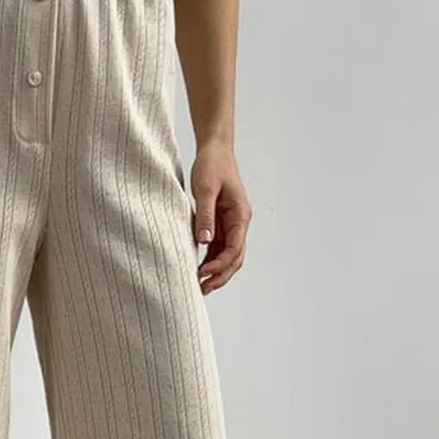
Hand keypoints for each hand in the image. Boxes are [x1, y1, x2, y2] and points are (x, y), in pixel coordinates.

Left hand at [190, 142, 251, 294]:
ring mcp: (230, 224)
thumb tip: (204, 240)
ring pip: (227, 255)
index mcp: (240, 215)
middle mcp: (239, 222)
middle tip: (202, 289)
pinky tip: (198, 268)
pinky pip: (218, 247)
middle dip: (220, 275)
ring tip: (199, 285)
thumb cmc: (212, 165)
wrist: (214, 150)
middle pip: (234, 258)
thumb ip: (205, 215)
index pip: (234, 248)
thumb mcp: (206, 189)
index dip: (220, 264)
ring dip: (215, 271)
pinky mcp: (220, 222)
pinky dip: (210, 260)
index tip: (203, 272)